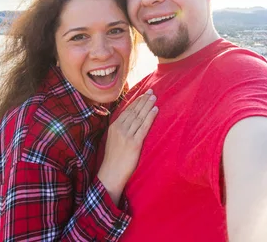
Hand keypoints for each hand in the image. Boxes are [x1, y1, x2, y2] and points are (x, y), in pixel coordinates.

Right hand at [98, 89, 157, 204]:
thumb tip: (130, 121)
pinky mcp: (134, 143)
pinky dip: (150, 117)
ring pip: (139, 117)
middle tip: (152, 92)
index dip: (137, 101)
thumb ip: (120, 129)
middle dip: (143, 100)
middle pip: (134, 111)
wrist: (111, 173)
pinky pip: (144, 127)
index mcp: (114, 126)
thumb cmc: (113, 159)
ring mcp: (127, 135)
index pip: (127, 110)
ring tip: (154, 98)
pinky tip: (155, 110)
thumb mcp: (113, 140)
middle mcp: (120, 128)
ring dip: (148, 106)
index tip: (144, 94)